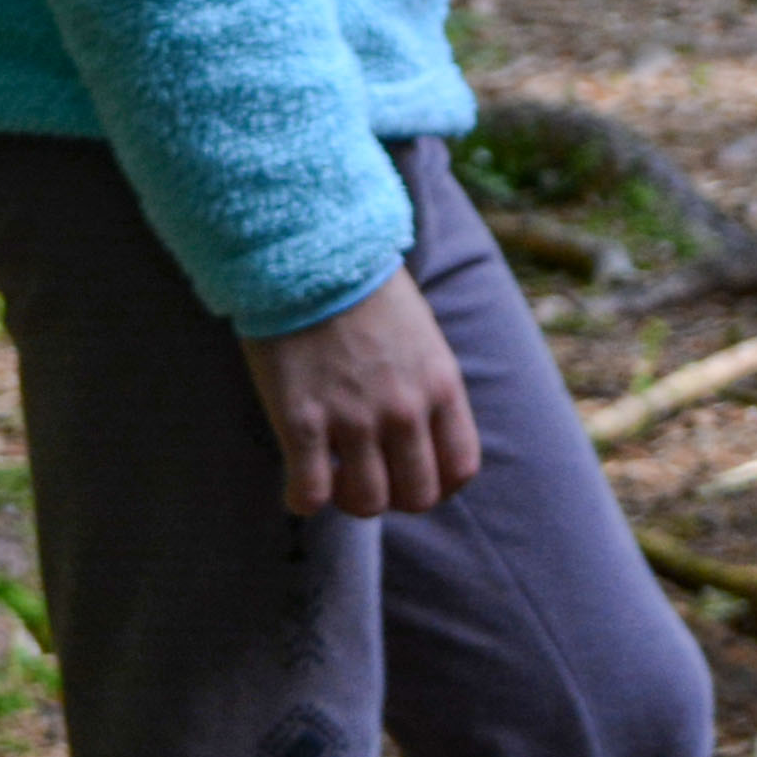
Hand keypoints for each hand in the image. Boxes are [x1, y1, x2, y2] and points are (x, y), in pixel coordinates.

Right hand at [245, 268, 478, 518]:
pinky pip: (310, 494)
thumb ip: (427, 388)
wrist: (308, 253)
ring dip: (347, 499)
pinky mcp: (303, 421)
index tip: (408, 474)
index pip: (460, 469)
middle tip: (365, 474)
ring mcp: (354, 418)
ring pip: (366, 503)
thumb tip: (420, 436)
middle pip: (416, 496)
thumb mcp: (422, 338)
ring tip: (331, 476)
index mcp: (441, 385)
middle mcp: (405, 409)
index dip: (435, 485)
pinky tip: (297, 482)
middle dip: (392, 496)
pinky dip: (303, 499)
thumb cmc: (363, 291)